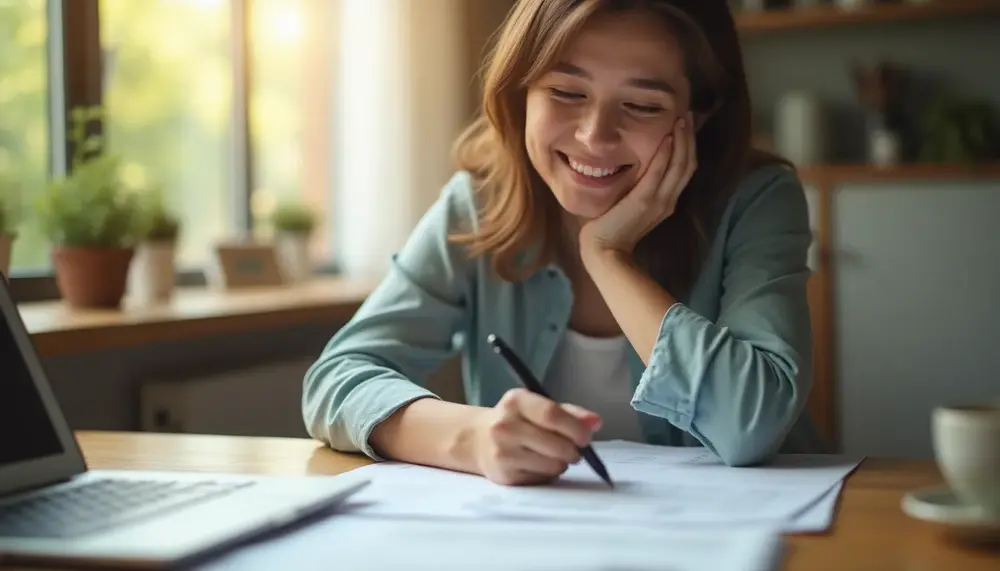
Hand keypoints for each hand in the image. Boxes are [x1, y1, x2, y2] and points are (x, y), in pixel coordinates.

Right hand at [468, 388, 601, 485]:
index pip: (551, 414)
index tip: (586, 438)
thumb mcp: (538, 408)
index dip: (575, 428)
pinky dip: (548, 474)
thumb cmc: (517, 421)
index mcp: (516, 401)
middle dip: (574, 450)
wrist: (477, 439)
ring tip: (552, 455)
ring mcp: (503, 453)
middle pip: (556, 444)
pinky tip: (537, 464)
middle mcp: (505, 426)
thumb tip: (596, 422)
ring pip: (553, 465)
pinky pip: (543, 478)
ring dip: (562, 463)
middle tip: (575, 449)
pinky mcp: (505, 476)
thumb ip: (570, 413)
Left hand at [579, 111, 697, 261]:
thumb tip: (634, 165)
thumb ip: (639, 188)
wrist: (604, 250)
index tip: (686, 126)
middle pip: (688, 164)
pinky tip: (668, 138)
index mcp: (666, 201)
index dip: (688, 147)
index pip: (684, 169)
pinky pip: (659, 173)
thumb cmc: (611, 227)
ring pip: (680, 165)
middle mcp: (668, 200)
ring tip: (683, 120)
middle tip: (689, 114)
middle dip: (690, 138)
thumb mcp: (631, 204)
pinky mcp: (645, 200)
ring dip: (682, 140)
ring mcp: (659, 200)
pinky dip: (666, 154)